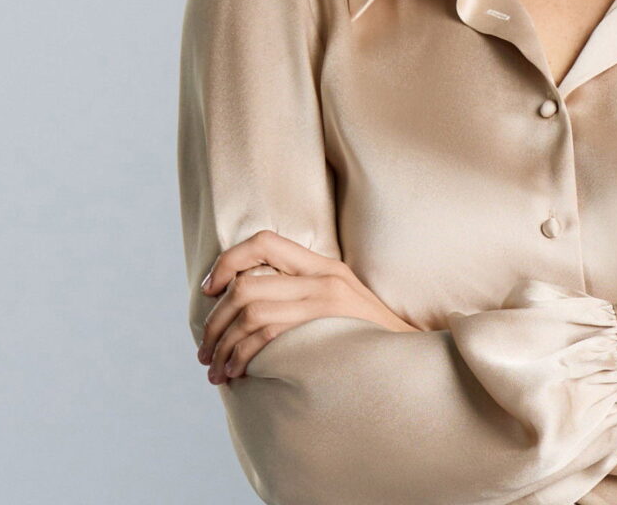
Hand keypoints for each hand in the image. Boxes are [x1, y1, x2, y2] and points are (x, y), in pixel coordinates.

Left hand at [196, 229, 416, 383]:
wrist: (411, 360)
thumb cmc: (368, 339)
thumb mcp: (341, 305)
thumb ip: (303, 295)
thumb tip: (244, 305)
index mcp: (324, 266)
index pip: (263, 242)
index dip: (227, 262)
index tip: (209, 291)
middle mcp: (323, 277)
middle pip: (245, 285)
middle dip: (213, 322)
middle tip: (204, 351)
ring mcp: (325, 302)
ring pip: (249, 312)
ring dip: (222, 345)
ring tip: (216, 370)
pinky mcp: (325, 329)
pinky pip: (266, 337)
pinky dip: (242, 357)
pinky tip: (238, 374)